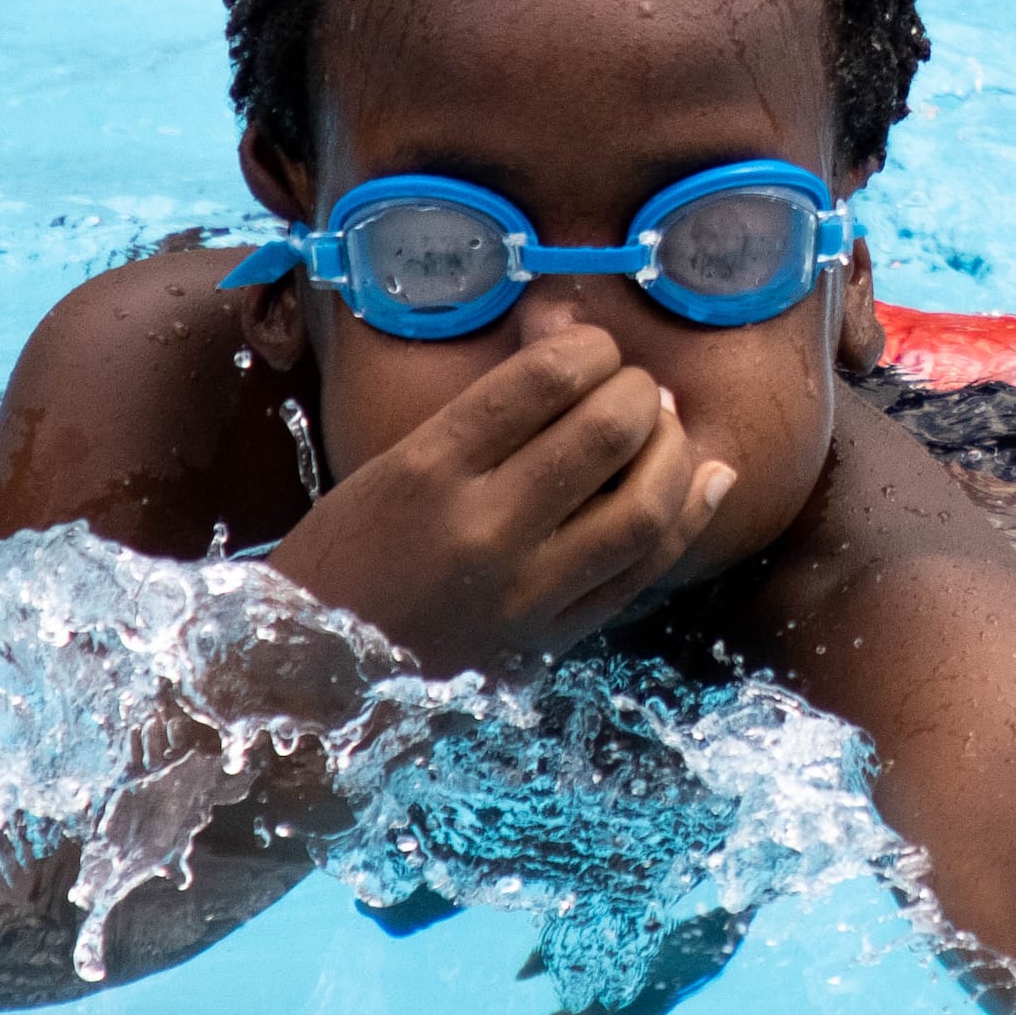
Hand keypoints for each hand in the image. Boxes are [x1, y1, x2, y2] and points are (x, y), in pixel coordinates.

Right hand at [264, 304, 732, 682]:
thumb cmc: (343, 554)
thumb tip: (568, 337)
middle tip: (633, 387)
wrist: (306, 677)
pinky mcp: (551, 639)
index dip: (589, 348)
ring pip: (645, 507)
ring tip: (664, 427)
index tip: (592, 347)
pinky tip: (709, 479)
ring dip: (673, 451)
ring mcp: (524, 592)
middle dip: (640, 393)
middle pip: (608, 434)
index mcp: (428, 470)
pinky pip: (643, 572)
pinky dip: (689, 519)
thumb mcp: (390, 465)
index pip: (545, 380)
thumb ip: (484, 412)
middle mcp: (483, 529)